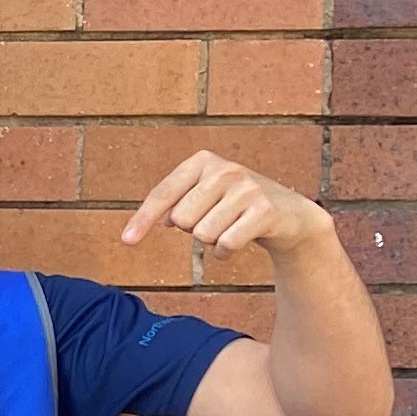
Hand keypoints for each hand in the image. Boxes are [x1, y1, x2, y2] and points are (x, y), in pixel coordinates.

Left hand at [121, 152, 334, 264]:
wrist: (290, 214)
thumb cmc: (235, 206)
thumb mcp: (204, 196)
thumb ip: (177, 203)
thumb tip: (166, 220)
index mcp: (202, 162)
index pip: (163, 194)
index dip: (143, 220)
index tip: (127, 241)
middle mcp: (225, 170)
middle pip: (182, 220)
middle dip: (193, 229)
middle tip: (216, 220)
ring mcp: (247, 189)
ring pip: (202, 235)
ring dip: (212, 241)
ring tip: (231, 227)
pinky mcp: (264, 211)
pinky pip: (225, 245)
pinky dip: (225, 253)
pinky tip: (239, 241)